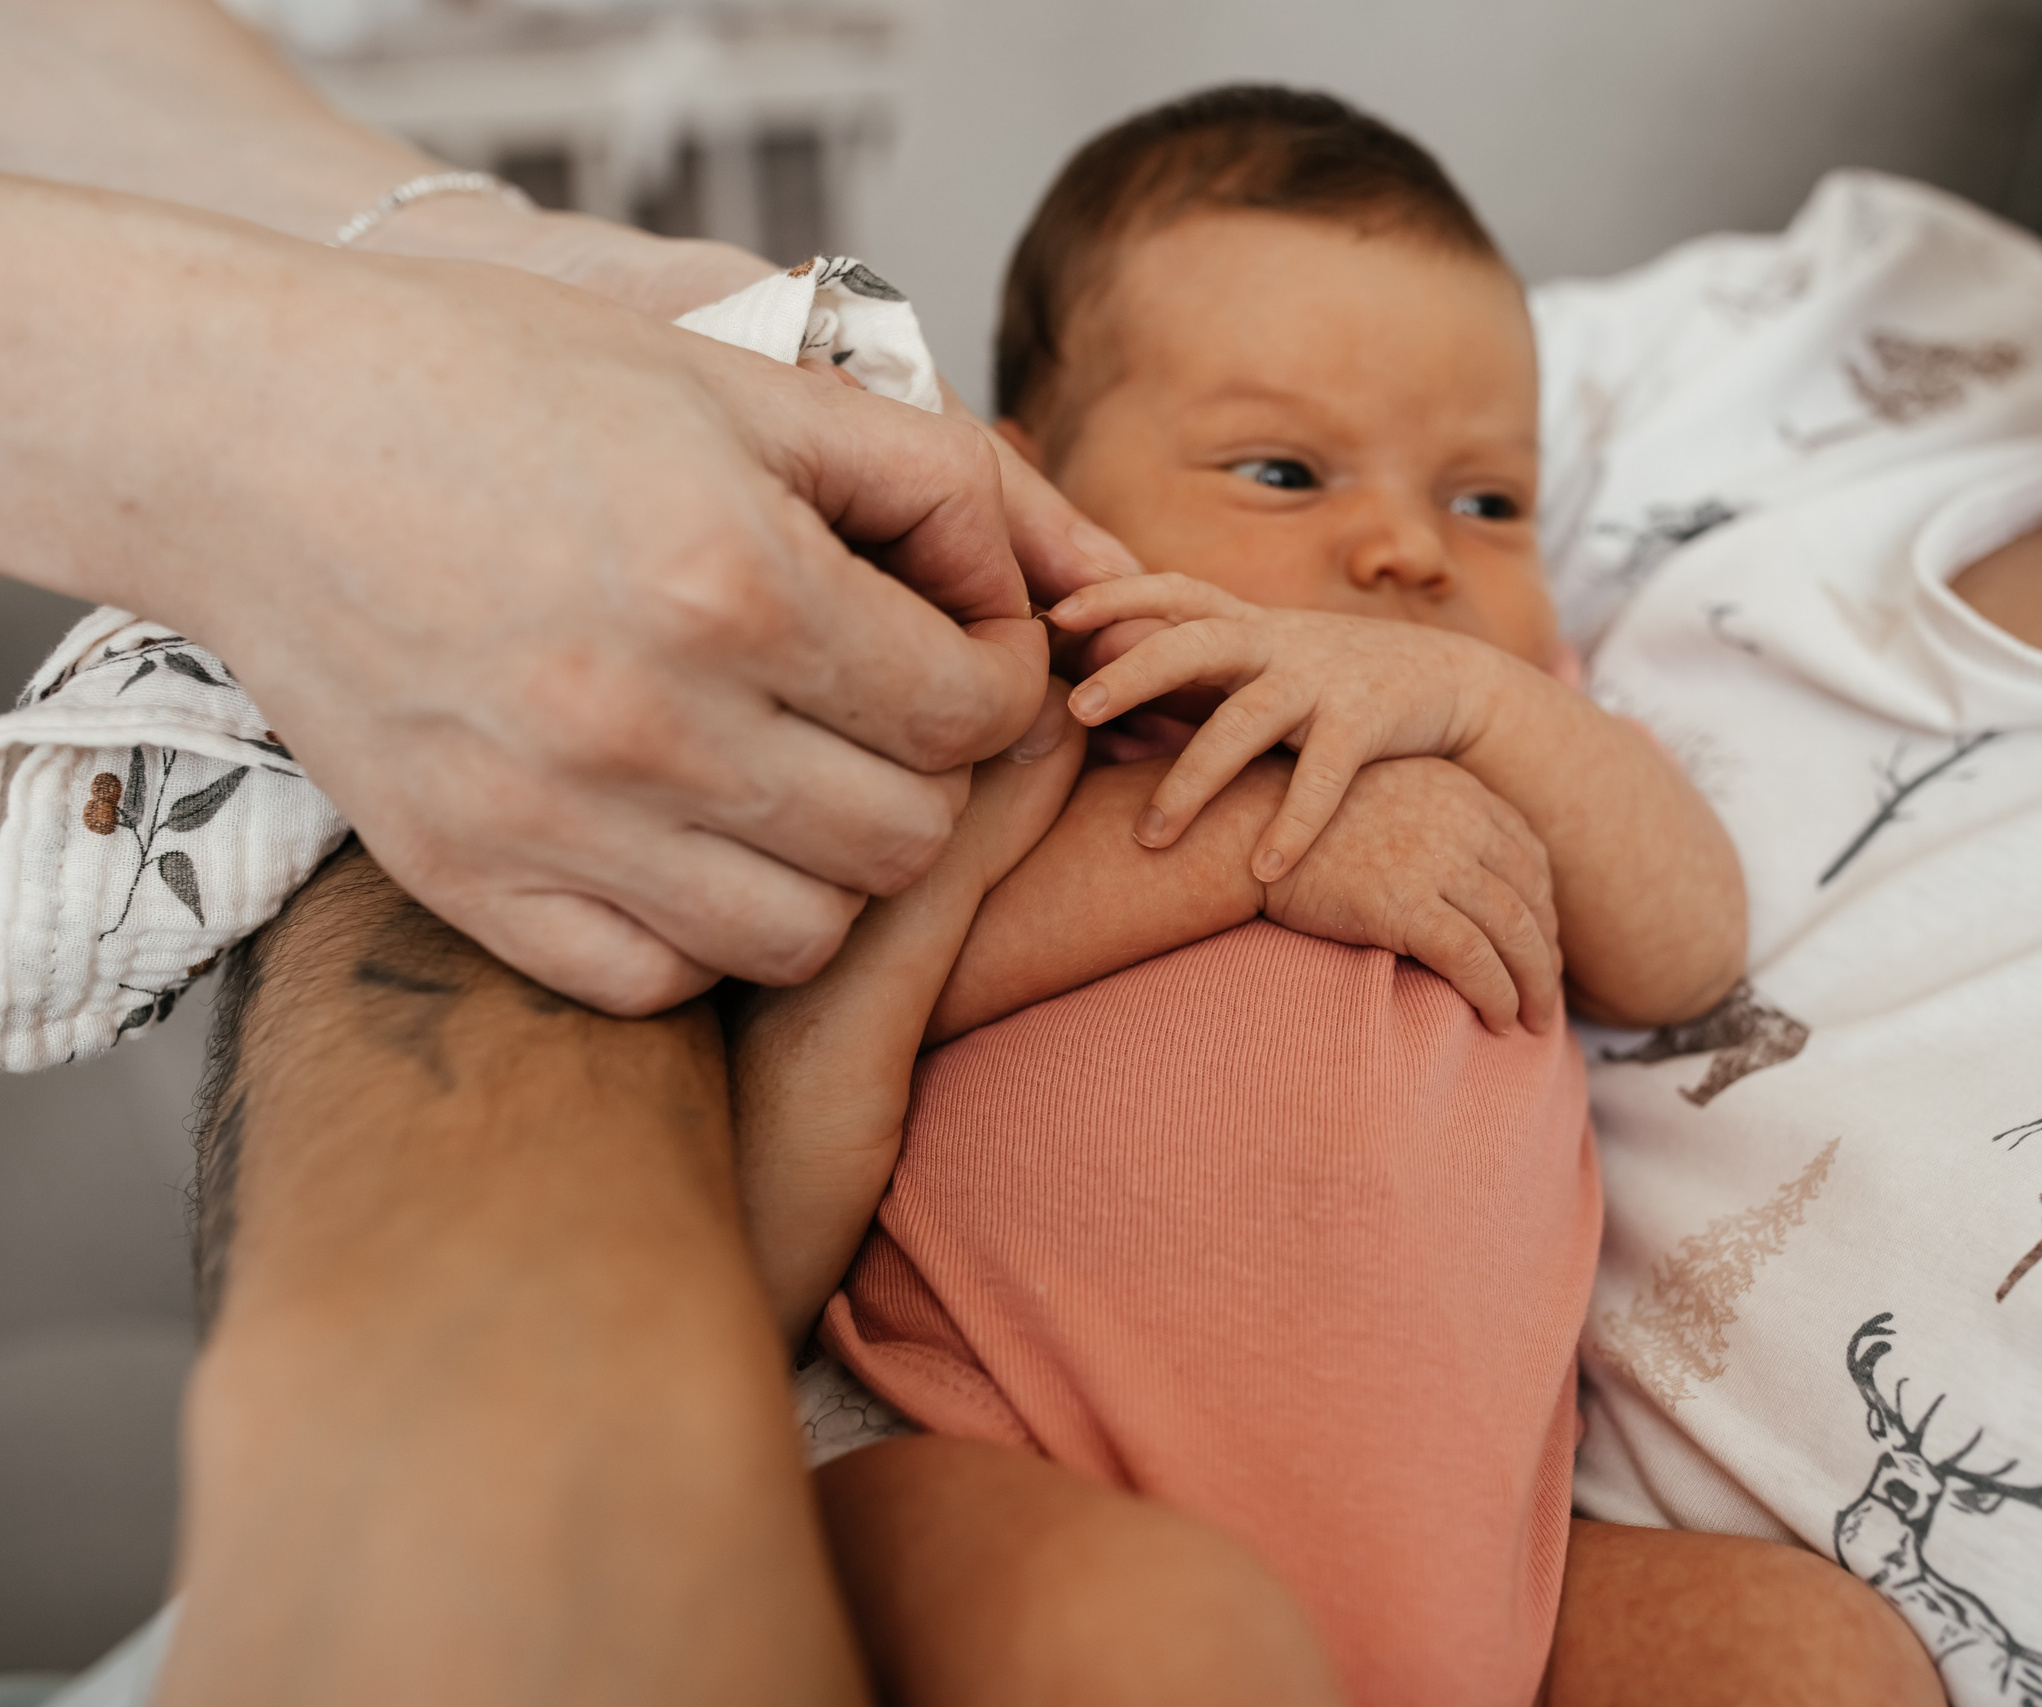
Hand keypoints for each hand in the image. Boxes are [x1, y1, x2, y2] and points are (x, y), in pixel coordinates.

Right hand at [3, 183, 1089, 1012]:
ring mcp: (554, 821)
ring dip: (831, 865)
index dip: (1001, 677)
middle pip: (912, 838)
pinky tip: (686, 838)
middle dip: (929, 773)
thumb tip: (1055, 584)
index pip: (975, 712)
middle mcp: (655, 722)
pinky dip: (702, 931)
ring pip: (808, 936)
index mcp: (741, 584)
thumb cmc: (503, 383)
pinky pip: (660, 980)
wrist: (251, 432)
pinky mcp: (467, 881)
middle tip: (877, 706)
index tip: (957, 644)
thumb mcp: (737, 383)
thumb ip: (927, 476)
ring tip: (790, 774)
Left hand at [1049, 573, 1508, 882]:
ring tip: (1150, 837)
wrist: (1451, 680)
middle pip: (1195, 643)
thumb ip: (1194, 676)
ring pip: (1246, 721)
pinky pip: (1323, 778)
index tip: (1054, 615)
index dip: (1114, 594)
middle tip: (1078, 709)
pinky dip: (1293, 826)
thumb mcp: (1265, 662)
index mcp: (1248, 625)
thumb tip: (1093, 701)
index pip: (1173, 590)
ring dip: (1194, 779)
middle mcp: (1278, 644)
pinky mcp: (1368, 723)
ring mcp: (1323, 681)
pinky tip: (1262, 869)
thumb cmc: (1332, 681)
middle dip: (1134, 671)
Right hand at [1260, 757, 1559, 1031]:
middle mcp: (1459, 819)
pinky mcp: (1407, 903)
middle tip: (1546, 997)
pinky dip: (1496, 995)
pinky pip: (1475, 959)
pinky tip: (1499, 1022)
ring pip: (1515, 932)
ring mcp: (1435, 860)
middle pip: (1532, 897)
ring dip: (1534, 986)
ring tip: (1533, 1022)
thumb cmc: (1303, 830)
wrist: (1243, 832)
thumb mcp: (1384, 806)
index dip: (1545, 909)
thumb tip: (1464, 887)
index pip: (1529, 857)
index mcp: (1458, 791)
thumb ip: (1433, 831)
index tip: (1541, 948)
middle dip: (1546, 954)